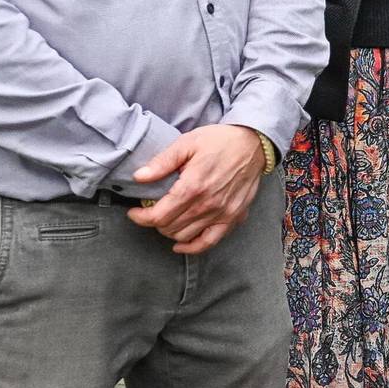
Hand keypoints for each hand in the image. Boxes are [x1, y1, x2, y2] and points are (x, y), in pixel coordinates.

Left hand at [129, 124, 266, 253]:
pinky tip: (181, 244)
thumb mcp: (187, 143)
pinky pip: (210, 242)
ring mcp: (222, 213)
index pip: (159, 215)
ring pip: (185, 236)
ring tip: (166, 219)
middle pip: (169, 228)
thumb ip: (162, 162)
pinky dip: (193, 247)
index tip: (134, 212)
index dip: (141, 217)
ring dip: (170, 231)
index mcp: (193, 186)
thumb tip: (139, 176)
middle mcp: (208, 204)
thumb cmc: (220, 141)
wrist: (254, 143)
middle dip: (154, 222)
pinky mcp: (234, 217)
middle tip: (150, 211)